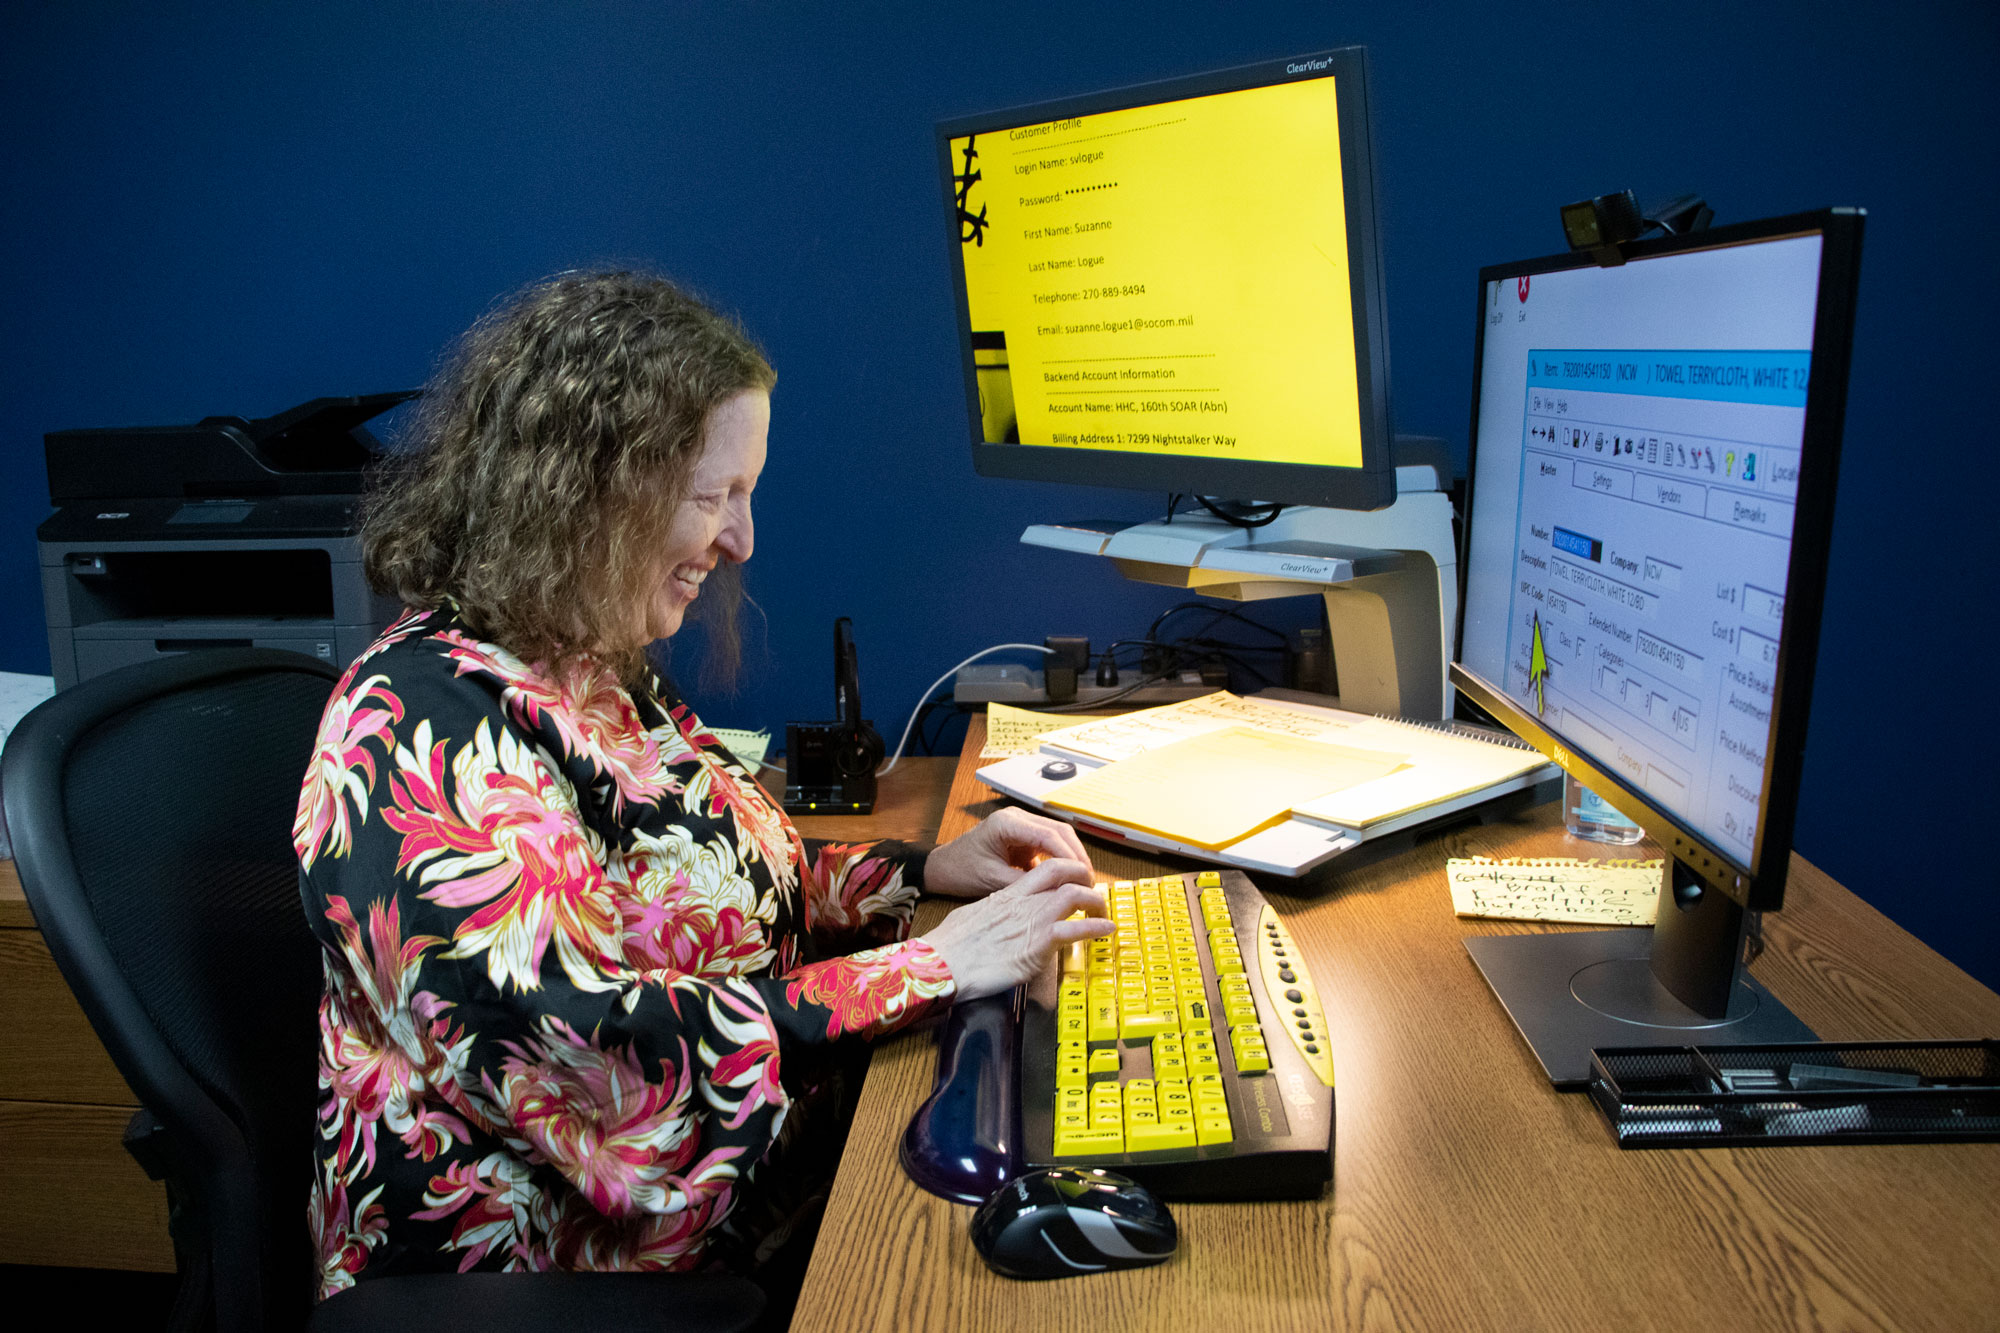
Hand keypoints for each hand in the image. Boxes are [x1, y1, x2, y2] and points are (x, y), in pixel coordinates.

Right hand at [920, 858, 1111, 1000]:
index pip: (1046, 869)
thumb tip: (1000, 921)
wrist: (942, 963)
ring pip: (1075, 895)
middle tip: (1095, 894)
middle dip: (1086, 879)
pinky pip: (1076, 929)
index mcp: (1008, 894)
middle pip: (1064, 874)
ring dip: (1096, 902)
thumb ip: (993, 914)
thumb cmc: (950, 946)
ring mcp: (1033, 920)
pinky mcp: (1038, 944)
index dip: (1068, 870)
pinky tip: (1107, 931)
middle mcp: (1023, 901)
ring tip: (1104, 914)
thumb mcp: (973, 918)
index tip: (1077, 880)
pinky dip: (1096, 928)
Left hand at [923, 806, 1092, 899]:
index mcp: (1007, 823)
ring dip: (1072, 857)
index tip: (1083, 878)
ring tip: (1083, 881)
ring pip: (1058, 836)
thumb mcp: (992, 881)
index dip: (1070, 857)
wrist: (942, 867)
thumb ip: (1024, 884)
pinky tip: (1068, 878)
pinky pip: (1049, 845)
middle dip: (1077, 856)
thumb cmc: (960, 870)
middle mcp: (1017, 818)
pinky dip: (1061, 860)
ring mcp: (1021, 825)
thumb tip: (1056, 893)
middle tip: (1090, 880)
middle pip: (1060, 831)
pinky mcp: (1023, 836)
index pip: (1049, 835)